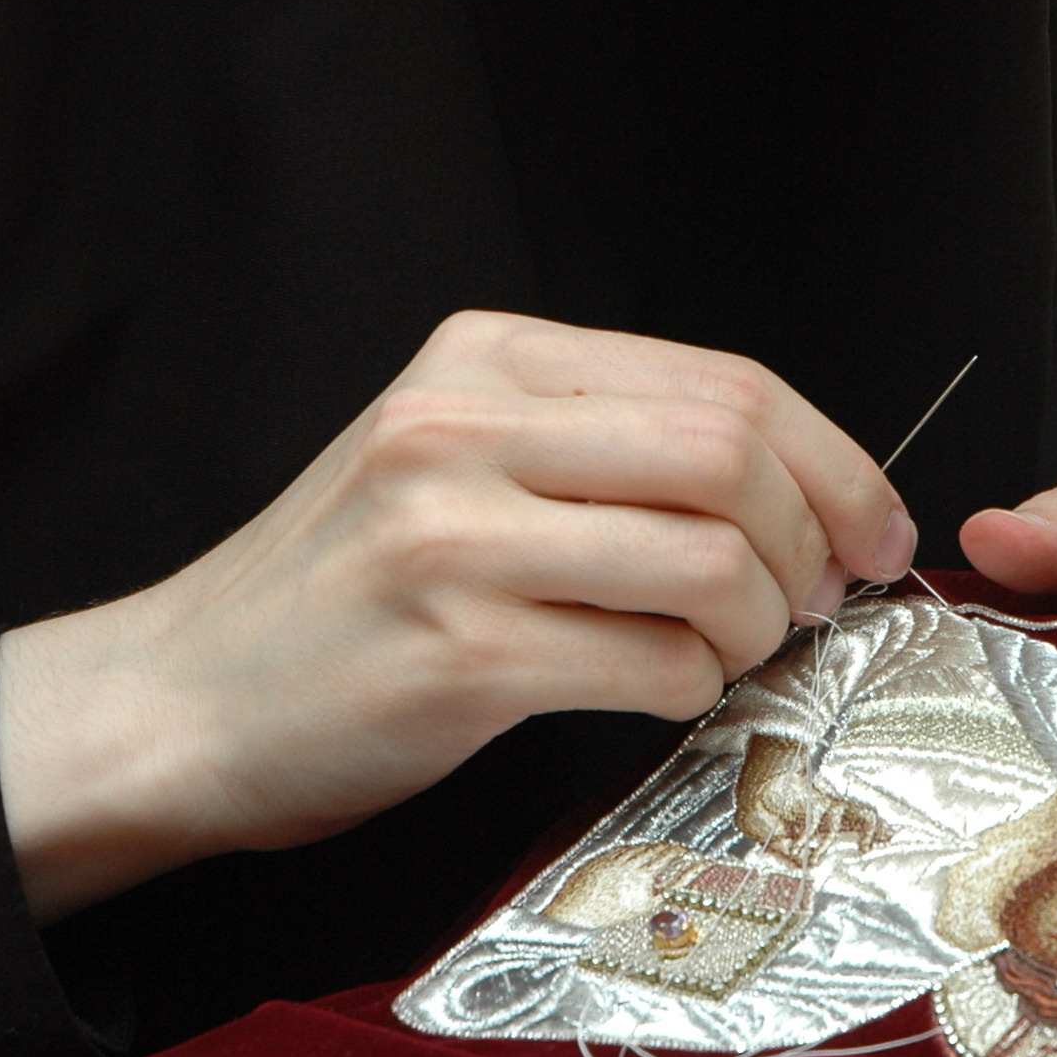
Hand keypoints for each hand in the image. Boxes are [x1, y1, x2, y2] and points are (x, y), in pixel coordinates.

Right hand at [0, 310, 912, 922]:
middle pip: (729, 450)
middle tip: (819, 599)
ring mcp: (454, 539)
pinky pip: (651, 664)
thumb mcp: (450, 454)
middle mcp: (464, 427)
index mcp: (482, 357)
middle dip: (812, 537)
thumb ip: (594, 438)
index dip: (832, 456)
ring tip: (733, 649)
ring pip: (708, 557)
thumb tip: (794, 484)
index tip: (873, 526)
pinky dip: (694, 686)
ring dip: (759, 624)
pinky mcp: (455, 657)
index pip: (718, 376)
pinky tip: (663, 690)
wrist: (182, 699)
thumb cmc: (338, 590)